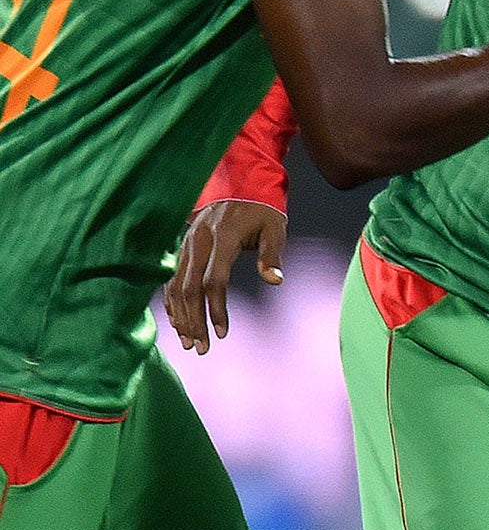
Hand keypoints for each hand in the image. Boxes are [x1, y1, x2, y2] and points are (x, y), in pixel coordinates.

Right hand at [167, 200, 286, 353]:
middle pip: (190, 289)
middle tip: (202, 348)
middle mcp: (199, 241)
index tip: (222, 333)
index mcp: (223, 236)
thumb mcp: (275, 226)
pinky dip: (173, 303)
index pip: (214, 281)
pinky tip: (179, 322)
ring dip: (181, 317)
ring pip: (176, 286)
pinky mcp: (182, 248)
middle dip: (194, 321)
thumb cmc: (262, 208)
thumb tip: (275, 281)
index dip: (216, 309)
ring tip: (190, 342)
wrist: (240, 180)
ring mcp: (186, 244)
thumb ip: (272, 254)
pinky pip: (171, 279)